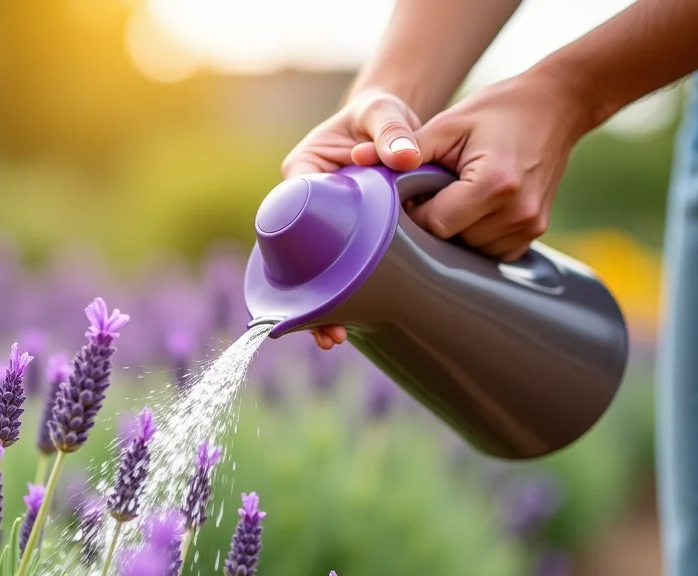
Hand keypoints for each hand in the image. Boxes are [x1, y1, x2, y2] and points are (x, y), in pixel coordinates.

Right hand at [281, 89, 424, 349]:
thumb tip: (406, 156)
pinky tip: (357, 324)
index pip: (291, 213)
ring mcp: (326, 228)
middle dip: (310, 293)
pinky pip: (344, 269)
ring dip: (328, 303)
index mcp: (302, 174)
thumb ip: (392, 132)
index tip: (308, 277)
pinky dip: (351, 293)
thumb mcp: (383, 115)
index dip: (296, 249)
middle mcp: (308, 206)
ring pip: (320, 270)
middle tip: (325, 328)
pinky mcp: (348, 240)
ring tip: (335, 338)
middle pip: (300, 256)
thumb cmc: (378, 116)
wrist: (389, 124)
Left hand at [298, 72, 589, 350]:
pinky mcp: (535, 232)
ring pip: (469, 251)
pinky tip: (473, 208)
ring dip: (455, 232)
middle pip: (451, 242)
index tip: (411, 192)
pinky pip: (490, 251)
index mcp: (494, 185)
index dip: (415, 212)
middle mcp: (517, 212)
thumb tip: (358, 159)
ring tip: (455, 196)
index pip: (434, 224)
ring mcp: (530, 226)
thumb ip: (407, 148)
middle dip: (433, 222)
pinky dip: (476, 235)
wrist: (558, 105)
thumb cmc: (498, 110)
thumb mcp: (449, 123)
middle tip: (431, 192)